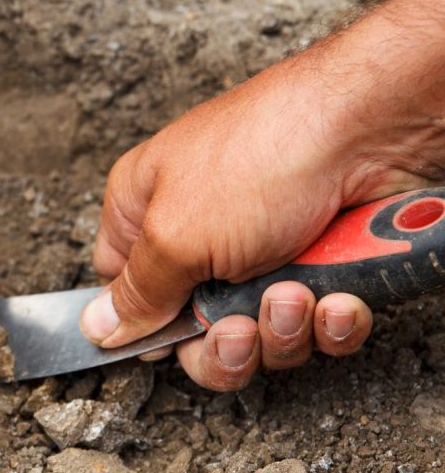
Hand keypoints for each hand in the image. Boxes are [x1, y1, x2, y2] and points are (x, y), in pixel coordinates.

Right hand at [82, 0, 444, 390]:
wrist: (374, 127)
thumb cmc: (265, 153)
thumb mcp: (175, 234)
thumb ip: (136, 293)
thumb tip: (98, 328)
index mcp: (145, 212)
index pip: (123, 292)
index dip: (145, 327)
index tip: (169, 340)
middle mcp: (200, 235)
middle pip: (193, 333)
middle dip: (224, 345)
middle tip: (240, 328)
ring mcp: (264, 253)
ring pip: (260, 337)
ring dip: (281, 330)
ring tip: (296, 293)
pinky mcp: (323, 267)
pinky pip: (317, 328)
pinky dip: (330, 323)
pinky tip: (336, 298)